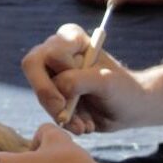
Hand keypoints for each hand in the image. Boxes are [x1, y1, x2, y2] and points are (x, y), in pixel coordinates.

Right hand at [21, 24, 150, 132]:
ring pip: (40, 91)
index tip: (86, 88)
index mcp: (70, 37)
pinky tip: (83, 124)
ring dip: (62, 113)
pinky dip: (65, 120)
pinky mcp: (50, 90)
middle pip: (32, 67)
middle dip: (49, 97)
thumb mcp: (105, 82)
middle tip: (65, 117)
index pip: (51, 54)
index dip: (64, 75)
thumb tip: (57, 89)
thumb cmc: (122, 89)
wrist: (129, 108)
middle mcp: (54, 49)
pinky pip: (46, 106)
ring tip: (87, 124)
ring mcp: (50, 70)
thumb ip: (78, 81)